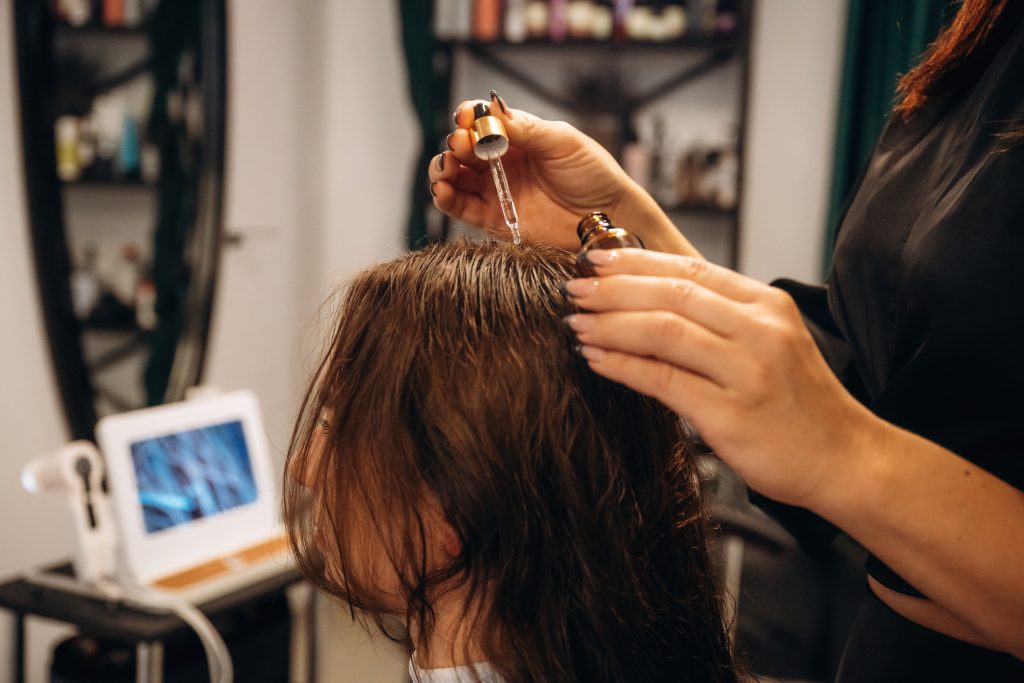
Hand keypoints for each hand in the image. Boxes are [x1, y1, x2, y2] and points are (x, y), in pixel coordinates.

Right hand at [427, 92, 696, 254]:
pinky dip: (445, 198)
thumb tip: (492, 110)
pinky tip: (443, 189)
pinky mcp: (494, 221)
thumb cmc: (594, 175)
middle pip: (462, 148)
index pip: (481, 122)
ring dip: (442, 168)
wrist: (609, 219)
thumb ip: (526, 129)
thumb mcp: (563, 142)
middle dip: (455, 143)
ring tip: (447, 167)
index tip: (466, 119)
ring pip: (454, 177)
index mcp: (518, 138)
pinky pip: (460, 208)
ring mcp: (496, 192)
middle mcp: (502, 163)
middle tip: (461, 144)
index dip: (468, 118)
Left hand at [561, 248, 879, 506]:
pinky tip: (595, 360)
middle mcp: (759, 330)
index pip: (691, 268)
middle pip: (672, 294)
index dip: (636, 261)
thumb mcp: (770, 344)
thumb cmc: (800, 404)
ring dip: (610, 325)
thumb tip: (650, 300)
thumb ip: (722, 319)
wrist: (846, 459)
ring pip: (663, 331)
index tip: (595, 260)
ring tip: (576, 324)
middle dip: (613, 289)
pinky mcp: (730, 414)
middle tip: (572, 290)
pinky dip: (622, 366)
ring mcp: (746, 372)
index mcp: (767, 305)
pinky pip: (662, 380)